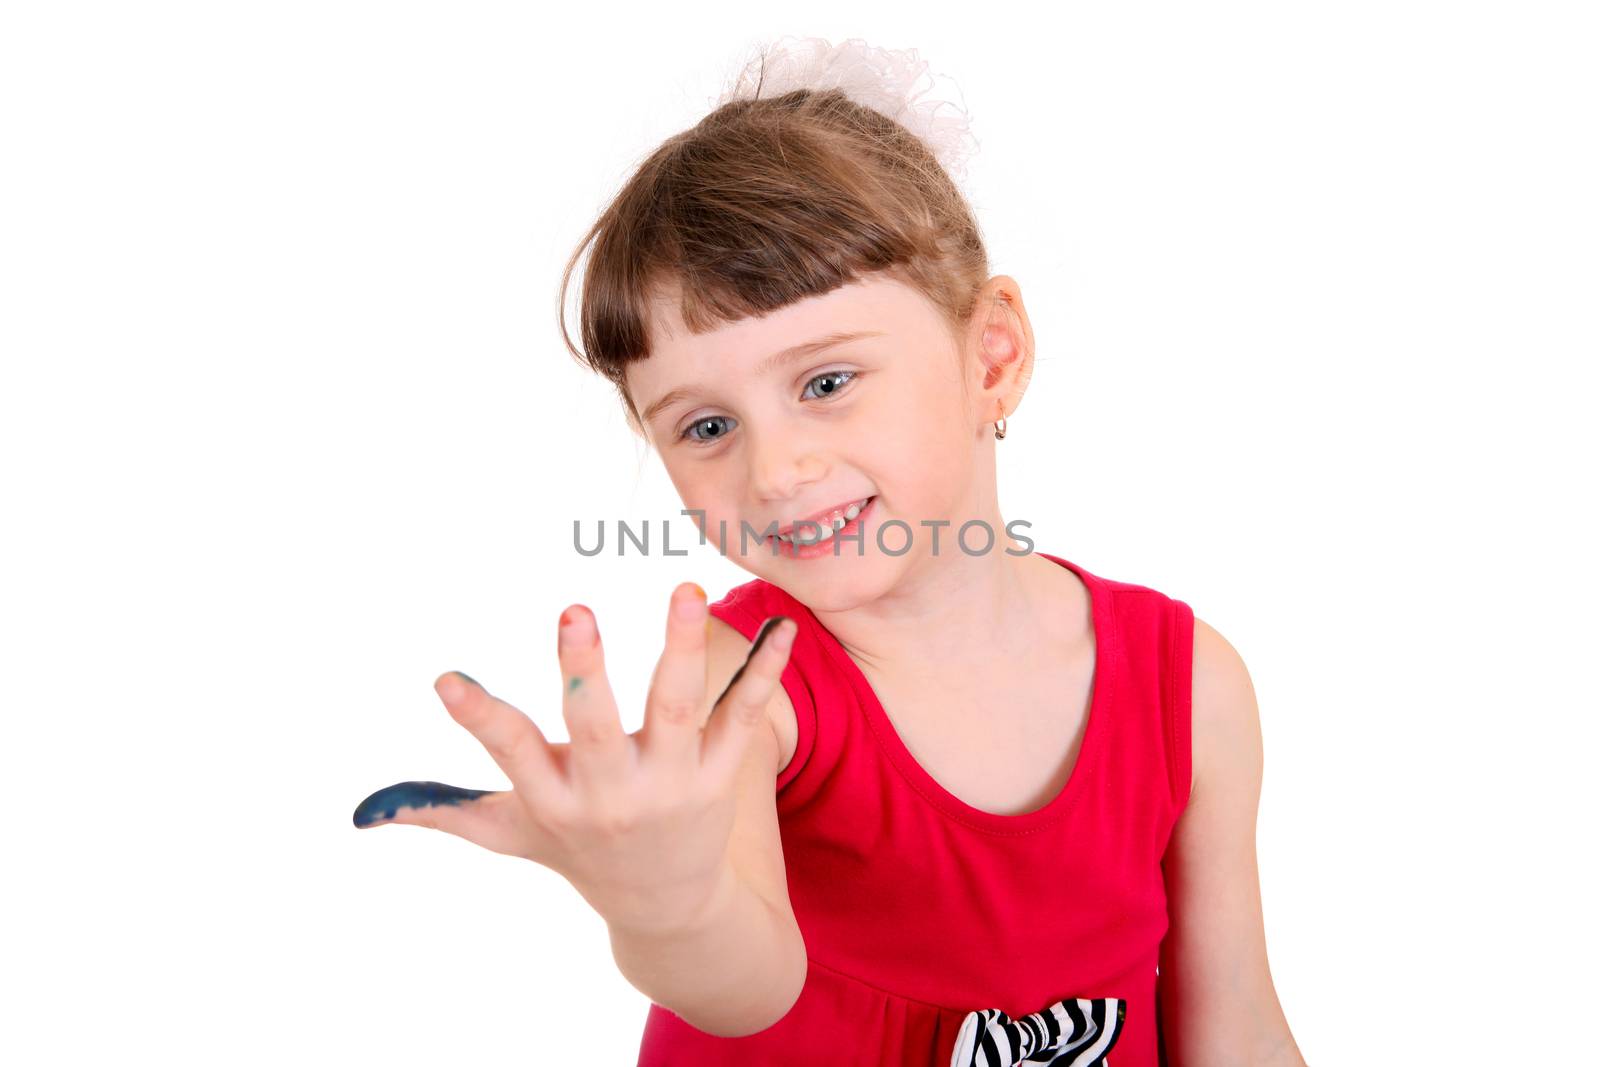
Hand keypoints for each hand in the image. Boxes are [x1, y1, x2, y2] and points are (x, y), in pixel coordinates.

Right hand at [352, 582, 796, 937]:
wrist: (668, 910)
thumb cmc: (578, 853)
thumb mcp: (512, 836)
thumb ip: (448, 813)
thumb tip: (368, 814)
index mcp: (556, 800)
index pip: (512, 753)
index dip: (479, 719)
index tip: (447, 680)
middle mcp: (613, 794)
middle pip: (597, 727)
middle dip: (585, 671)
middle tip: (574, 609)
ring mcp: (673, 784)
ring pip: (680, 711)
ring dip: (681, 650)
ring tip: (685, 590)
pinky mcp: (722, 775)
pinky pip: (745, 715)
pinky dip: (765, 672)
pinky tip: (785, 629)